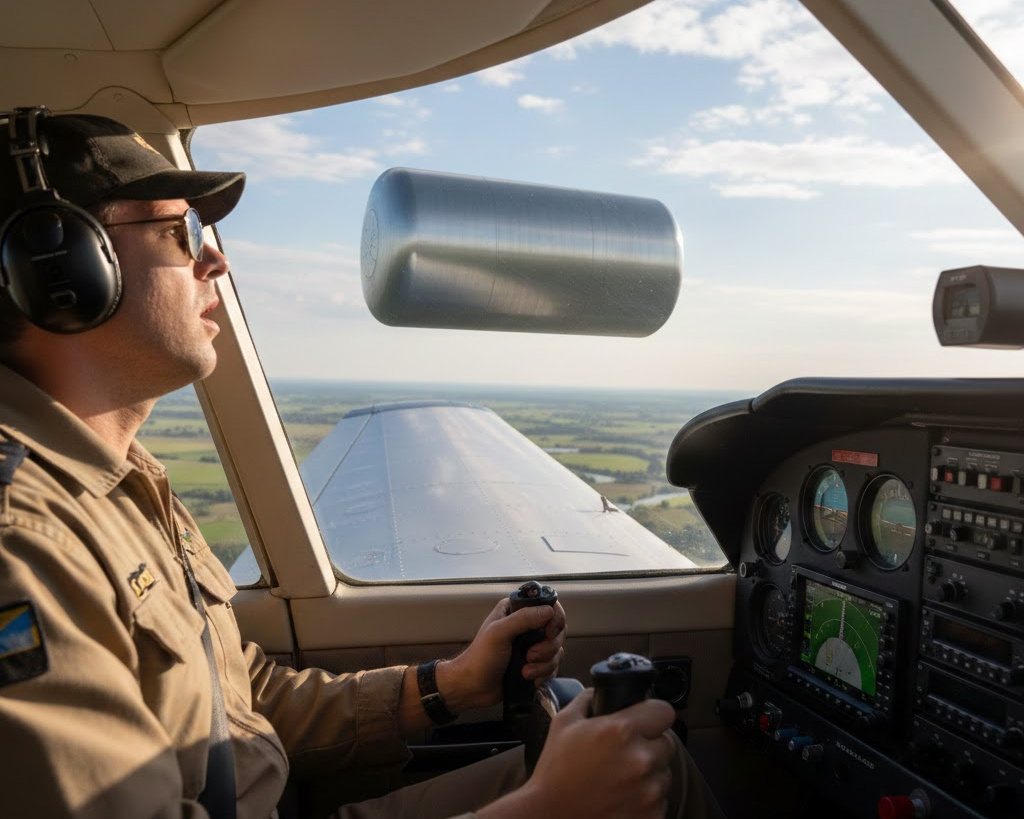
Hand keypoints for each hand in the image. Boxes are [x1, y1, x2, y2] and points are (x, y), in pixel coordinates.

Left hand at [437, 597, 566, 710]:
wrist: (474, 687)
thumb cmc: (480, 658)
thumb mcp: (498, 633)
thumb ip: (522, 619)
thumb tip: (548, 611)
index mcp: (515, 610)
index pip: (548, 604)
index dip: (554, 618)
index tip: (549, 633)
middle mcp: (526, 625)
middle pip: (557, 629)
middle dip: (548, 646)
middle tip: (531, 655)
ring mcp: (532, 644)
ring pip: (556, 649)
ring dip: (544, 663)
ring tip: (525, 671)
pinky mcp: (535, 662)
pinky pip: (553, 665)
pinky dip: (544, 673)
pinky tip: (529, 678)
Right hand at [480, 690, 677, 818]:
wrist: (550, 816)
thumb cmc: (555, 772)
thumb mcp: (564, 722)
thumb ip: (589, 699)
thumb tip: (602, 692)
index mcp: (621, 731)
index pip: (664, 711)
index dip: (653, 714)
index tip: (645, 720)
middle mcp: (641, 760)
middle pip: (667, 743)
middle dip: (649, 745)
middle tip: (625, 753)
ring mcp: (649, 792)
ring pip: (664, 773)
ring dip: (649, 773)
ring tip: (620, 777)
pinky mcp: (652, 815)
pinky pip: (661, 799)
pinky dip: (646, 798)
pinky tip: (622, 796)